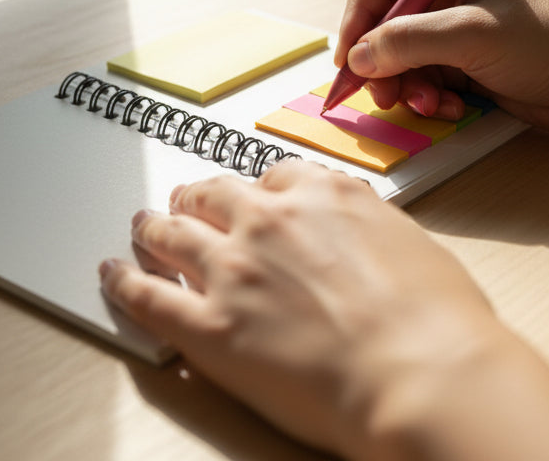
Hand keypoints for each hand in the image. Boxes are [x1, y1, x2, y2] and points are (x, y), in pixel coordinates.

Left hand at [98, 160, 513, 458]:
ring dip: (154, 227)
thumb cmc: (437, 322)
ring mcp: (233, 270)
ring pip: (173, 233)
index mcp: (326, 195)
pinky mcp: (209, 326)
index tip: (256, 197)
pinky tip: (111, 274)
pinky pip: (147, 295)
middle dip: (198, 197)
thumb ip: (372, 234)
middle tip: (187, 202)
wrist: (423, 373)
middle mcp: (271, 220)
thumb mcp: (414, 247)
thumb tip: (367, 245)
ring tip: (142, 227)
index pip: (277, 176)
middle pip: (215, 194)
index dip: (261, 189)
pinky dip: (122, 282)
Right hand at [334, 0, 548, 130]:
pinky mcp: (465, 62)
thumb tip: (356, 58)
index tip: (348, 60)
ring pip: (400, 56)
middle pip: (384, 22)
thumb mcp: (471, 36)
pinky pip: (423, 78)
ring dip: (406, 85)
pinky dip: (427, 97)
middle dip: (381, 62)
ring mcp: (456, 27)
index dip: (357, 18)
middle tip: (384, 96)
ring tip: (429, 105)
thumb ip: (408, 42)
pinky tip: (449, 110)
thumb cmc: (548, 44)